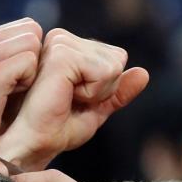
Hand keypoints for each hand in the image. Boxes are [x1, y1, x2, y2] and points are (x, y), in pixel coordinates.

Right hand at [0, 18, 42, 163]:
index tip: (20, 77)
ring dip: (32, 70)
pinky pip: (30, 62)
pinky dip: (29, 82)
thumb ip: (8, 56)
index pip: (27, 25)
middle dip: (34, 58)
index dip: (32, 51)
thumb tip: (39, 42)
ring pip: (32, 43)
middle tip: (18, 86)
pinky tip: (11, 98)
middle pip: (32, 31)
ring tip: (12, 92)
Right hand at [0, 28, 149, 170]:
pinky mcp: (61, 55)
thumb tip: (144, 73)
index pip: (116, 57)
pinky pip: (104, 71)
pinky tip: (66, 96)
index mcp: (68, 45)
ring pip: (113, 64)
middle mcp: (61, 38)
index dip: (106, 86)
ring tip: (67, 98)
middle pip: (118, 58)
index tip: (77, 99)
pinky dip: (93, 92)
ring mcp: (59, 43)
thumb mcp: (96, 108)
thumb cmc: (57, 127)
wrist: (36, 143)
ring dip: (97, 91)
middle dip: (104, 88)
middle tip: (73, 101)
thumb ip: (119, 90)